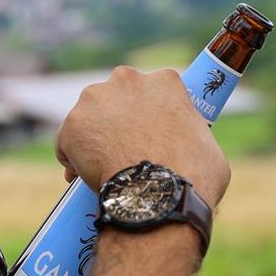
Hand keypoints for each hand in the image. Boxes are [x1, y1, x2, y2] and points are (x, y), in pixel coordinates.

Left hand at [55, 66, 230, 205]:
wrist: (157, 196)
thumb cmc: (192, 177)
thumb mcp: (207, 147)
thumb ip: (191, 135)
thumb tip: (187, 148)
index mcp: (165, 81)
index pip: (149, 92)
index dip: (146, 116)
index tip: (145, 135)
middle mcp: (127, 80)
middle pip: (116, 99)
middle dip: (116, 121)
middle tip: (123, 151)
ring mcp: (96, 100)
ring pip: (90, 118)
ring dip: (93, 138)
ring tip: (103, 167)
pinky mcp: (73, 124)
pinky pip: (67, 141)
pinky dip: (72, 157)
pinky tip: (82, 175)